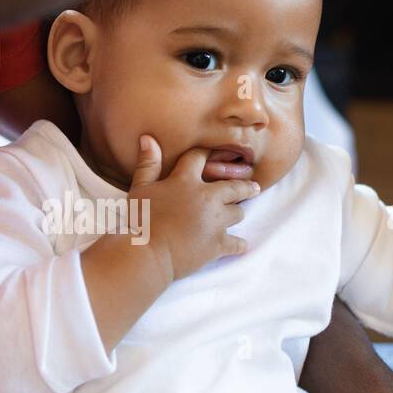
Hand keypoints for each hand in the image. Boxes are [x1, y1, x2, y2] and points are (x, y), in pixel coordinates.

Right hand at [129, 135, 257, 283]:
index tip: (222, 151)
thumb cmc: (139, 220)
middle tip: (254, 187)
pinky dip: (238, 245)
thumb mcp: (140, 189)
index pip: (200, 158)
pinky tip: (240, 245)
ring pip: (238, 213)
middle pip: (234, 186)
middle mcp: (207, 198)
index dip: (208, 152)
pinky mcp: (218, 244)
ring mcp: (215, 222)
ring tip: (237, 214)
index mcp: (186, 181)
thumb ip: (148, 164)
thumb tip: (148, 138)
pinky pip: (236, 243)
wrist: (146, 254)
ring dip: (236, 213)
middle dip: (245, 186)